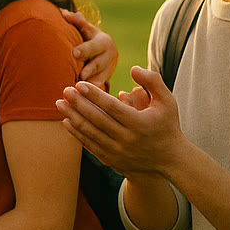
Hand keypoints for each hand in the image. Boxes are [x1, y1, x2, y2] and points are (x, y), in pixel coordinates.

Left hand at [57, 67, 185, 178]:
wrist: (170, 160)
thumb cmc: (167, 125)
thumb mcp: (167, 101)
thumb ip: (153, 81)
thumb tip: (133, 68)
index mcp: (140, 124)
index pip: (112, 107)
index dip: (94, 95)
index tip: (79, 84)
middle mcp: (128, 140)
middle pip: (97, 120)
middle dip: (78, 104)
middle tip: (65, 90)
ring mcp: (119, 152)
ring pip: (90, 133)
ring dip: (73, 118)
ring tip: (60, 103)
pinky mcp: (112, 160)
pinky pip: (90, 145)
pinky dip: (77, 133)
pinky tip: (67, 121)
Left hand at [61, 7, 116, 84]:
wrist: (104, 51)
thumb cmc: (88, 37)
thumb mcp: (85, 29)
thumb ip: (76, 22)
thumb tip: (62, 12)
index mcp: (103, 41)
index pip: (94, 45)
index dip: (85, 49)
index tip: (74, 53)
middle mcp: (110, 54)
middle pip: (99, 62)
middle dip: (90, 68)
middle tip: (81, 75)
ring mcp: (111, 68)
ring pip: (103, 76)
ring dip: (93, 82)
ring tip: (82, 88)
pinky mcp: (109, 78)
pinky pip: (103, 86)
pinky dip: (95, 91)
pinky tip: (87, 97)